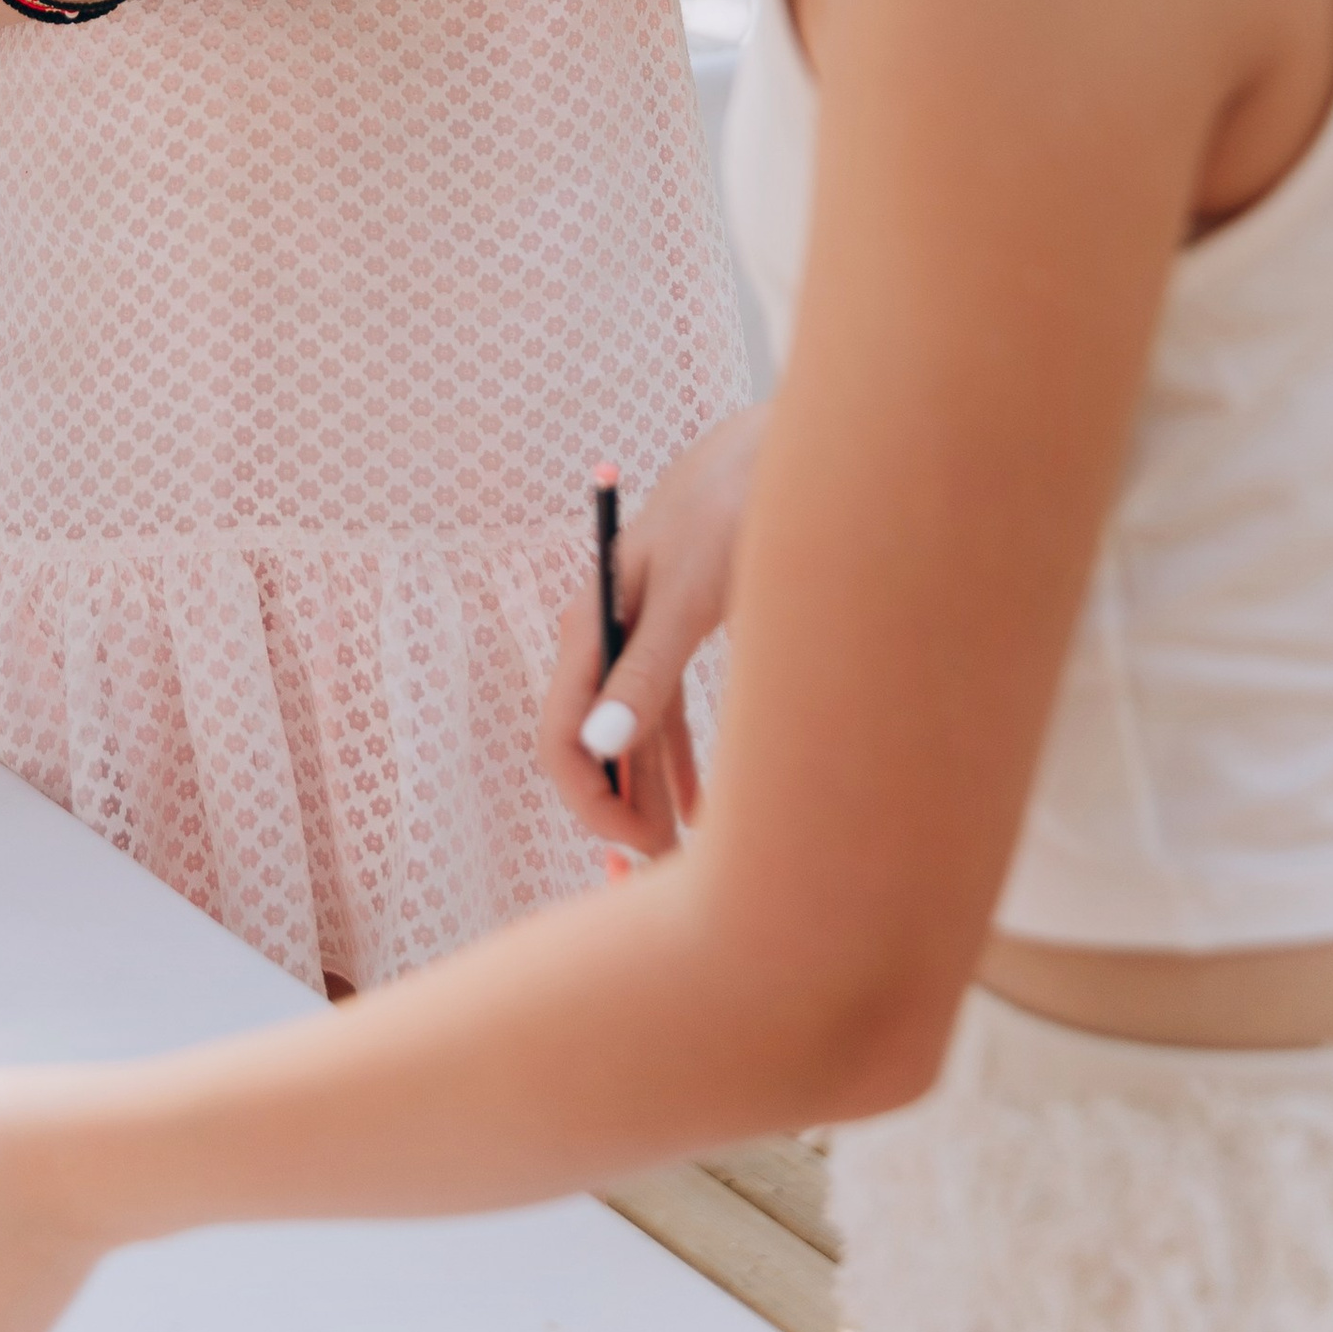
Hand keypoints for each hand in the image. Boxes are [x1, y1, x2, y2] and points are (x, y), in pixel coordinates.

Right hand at [538, 407, 764, 856]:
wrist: (770, 452)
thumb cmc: (727, 511)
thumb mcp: (688, 592)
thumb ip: (647, 668)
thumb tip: (602, 743)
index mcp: (592, 627)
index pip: (562, 740)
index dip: (591, 804)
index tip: (638, 852)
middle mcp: (606, 639)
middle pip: (595, 750)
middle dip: (624, 817)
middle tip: (674, 879)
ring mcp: (640, 639)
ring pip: (631, 739)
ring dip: (652, 800)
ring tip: (691, 862)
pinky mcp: (676, 637)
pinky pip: (661, 717)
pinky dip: (675, 765)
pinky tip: (699, 809)